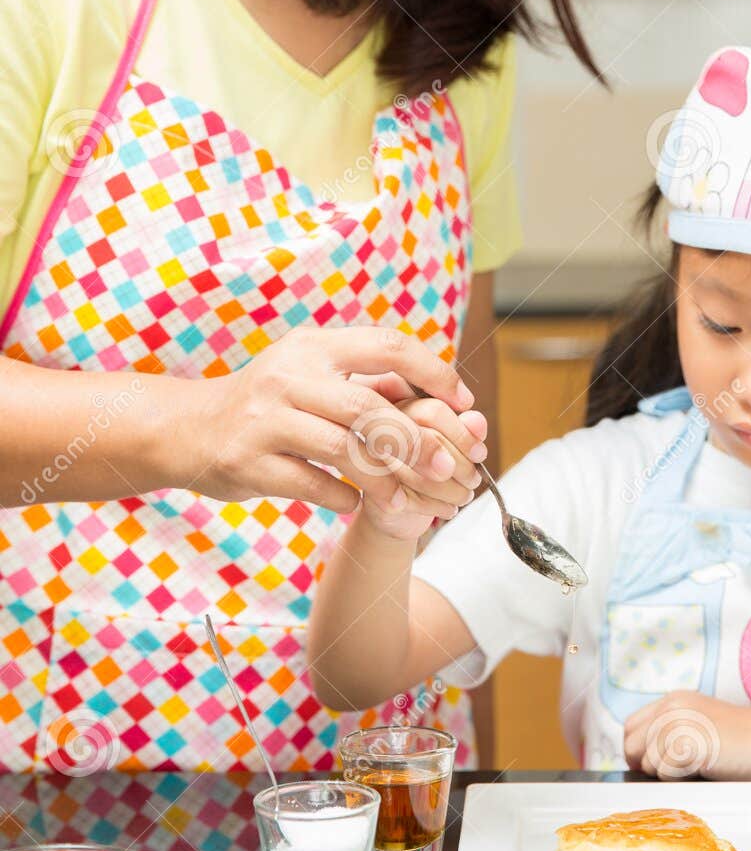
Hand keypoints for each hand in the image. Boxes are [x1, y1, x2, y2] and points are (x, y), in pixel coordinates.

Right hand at [182, 325, 486, 515]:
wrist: (188, 429)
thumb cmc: (268, 402)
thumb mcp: (310, 374)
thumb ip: (366, 382)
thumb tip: (437, 392)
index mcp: (314, 347)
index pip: (387, 346)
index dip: (433, 371)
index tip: (462, 401)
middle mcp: (290, 377)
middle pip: (370, 407)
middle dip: (417, 441)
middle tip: (447, 467)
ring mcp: (266, 420)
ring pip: (344, 451)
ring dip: (386, 480)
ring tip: (407, 501)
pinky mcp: (249, 462)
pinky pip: (312, 484)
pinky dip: (341, 497)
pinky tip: (354, 504)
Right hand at [358, 392, 484, 540]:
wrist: (395, 507)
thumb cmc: (426, 468)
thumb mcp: (451, 445)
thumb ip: (464, 430)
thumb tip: (477, 422)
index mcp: (402, 407)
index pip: (433, 411)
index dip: (463, 434)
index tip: (479, 454)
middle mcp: (380, 429)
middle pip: (429, 441)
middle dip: (462, 465)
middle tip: (474, 479)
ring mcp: (373, 462)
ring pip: (423, 475)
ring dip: (455, 490)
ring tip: (465, 495)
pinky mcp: (373, 494)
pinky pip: (414, 501)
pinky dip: (440, 508)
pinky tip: (449, 508)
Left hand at [623, 691, 750, 781]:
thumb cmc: (745, 743)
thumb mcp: (701, 726)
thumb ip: (670, 733)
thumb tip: (637, 759)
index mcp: (673, 699)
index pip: (629, 727)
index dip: (638, 751)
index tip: (656, 766)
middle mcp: (671, 706)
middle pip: (631, 746)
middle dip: (649, 765)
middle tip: (680, 771)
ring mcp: (679, 722)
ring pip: (648, 763)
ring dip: (669, 774)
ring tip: (700, 766)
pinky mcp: (689, 742)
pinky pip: (665, 773)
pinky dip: (681, 779)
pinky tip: (706, 768)